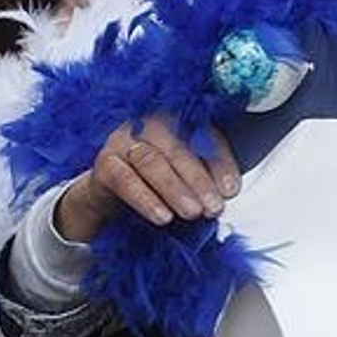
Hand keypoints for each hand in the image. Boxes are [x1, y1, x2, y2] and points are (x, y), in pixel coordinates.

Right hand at [56, 116, 239, 241]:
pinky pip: (126, 180)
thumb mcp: (187, 177)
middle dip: (199, 180)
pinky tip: (163, 216)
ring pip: (152, 162)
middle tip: (214, 207)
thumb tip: (227, 191)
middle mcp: (149, 123)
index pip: (203, 136)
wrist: (113, 195)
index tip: (231, 190)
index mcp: (176, 120)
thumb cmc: (158, 182)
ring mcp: (124, 140)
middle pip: (178, 148)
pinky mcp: (105, 162)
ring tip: (193, 212)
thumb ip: (208, 177)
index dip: (220, 163)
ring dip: (175, 189)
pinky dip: (146, 199)